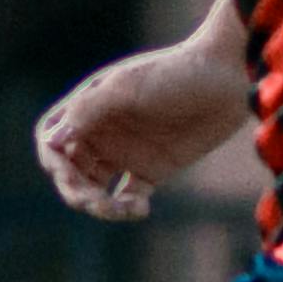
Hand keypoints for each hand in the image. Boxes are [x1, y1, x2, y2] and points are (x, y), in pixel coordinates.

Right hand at [31, 31, 252, 221]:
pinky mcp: (153, 169)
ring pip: (94, 189)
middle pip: (70, 171)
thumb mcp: (128, 87)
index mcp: (90, 107)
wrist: (230, 77)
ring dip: (99, 205)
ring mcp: (127, 151)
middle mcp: (103, 131)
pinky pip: (126, 197)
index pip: (52, 140)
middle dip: (77, 191)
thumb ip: (88, 110)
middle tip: (98, 203)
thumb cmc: (177, 73)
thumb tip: (53, 139)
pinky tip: (141, 207)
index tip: (68, 175)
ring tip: (127, 208)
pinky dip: (125, 207)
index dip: (53, 161)